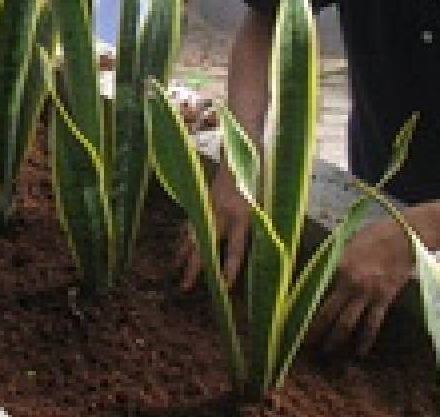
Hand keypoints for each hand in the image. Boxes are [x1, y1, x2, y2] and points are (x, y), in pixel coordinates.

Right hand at [177, 164, 251, 290]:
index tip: (223, 285)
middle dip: (194, 267)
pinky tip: (178, 247)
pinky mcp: (203, 201)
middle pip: (205, 245)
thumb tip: (262, 252)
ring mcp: (208, 207)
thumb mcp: (264, 205)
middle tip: (184, 286)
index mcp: (242, 216)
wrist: (242, 153)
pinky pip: (190, 222)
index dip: (229, 268)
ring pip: (192, 234)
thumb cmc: (258, 181)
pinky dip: (183, 236)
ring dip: (183, 253)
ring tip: (174, 269)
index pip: (235, 249)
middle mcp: (222, 214)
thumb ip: (258, 226)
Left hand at [306, 218, 414, 355]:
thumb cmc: (375, 235)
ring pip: (347, 322)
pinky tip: (359, 352)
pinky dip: (365, 339)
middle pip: (328, 312)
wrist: (404, 237)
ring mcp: (367, 293)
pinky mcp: (383, 299)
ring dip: (335, 339)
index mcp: (338, 266)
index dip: (305, 305)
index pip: (316, 290)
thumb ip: (335, 259)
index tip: (296, 317)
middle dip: (315, 330)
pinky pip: (372, 324)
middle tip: (306, 344)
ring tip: (326, 351)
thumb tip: (321, 270)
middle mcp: (349, 283)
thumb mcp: (348, 243)